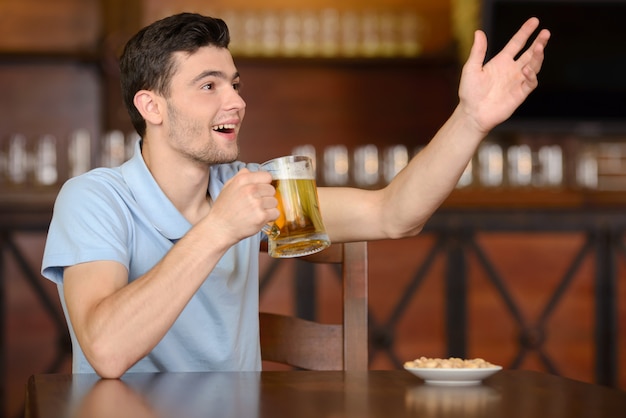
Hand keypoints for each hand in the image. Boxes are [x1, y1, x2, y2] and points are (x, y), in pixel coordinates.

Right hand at [205, 168, 278, 244]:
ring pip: (275, 202)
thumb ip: (240, 176)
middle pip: (272, 190)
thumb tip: (250, 170)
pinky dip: (270, 217)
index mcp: (243, 180)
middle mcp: (250, 189)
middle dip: (266, 197)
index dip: (265, 184)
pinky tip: (260, 218)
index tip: (260, 191)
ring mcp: (257, 203)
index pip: (267, 176)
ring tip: (256, 212)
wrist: (220, 228)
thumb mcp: (228, 187)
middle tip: (256, 204)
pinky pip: (276, 213)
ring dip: (268, 208)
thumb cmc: (224, 209)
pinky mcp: (261, 216)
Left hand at [458, 17, 550, 133]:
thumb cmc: (469, 92)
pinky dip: (531, 75)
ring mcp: (517, 81)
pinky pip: (530, 83)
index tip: (534, 21)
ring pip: (533, 66)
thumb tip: (478, 32)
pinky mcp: (520, 94)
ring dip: (538, 56)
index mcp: (501, 61)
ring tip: (540, 46)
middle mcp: (511, 70)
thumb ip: (478, 51)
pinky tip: (526, 69)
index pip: (517, 43)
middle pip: (530, 53)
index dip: (525, 32)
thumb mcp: (471, 68)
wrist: (472, 113)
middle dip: (539, 42)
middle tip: (546, 32)